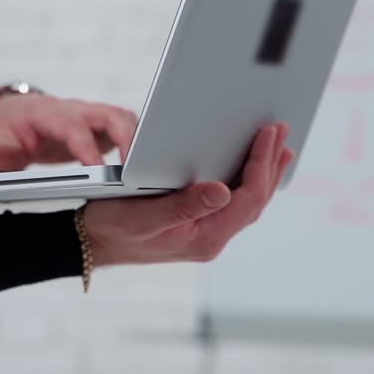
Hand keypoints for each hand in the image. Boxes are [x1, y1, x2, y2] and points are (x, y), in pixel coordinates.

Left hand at [0, 92, 137, 171]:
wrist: (19, 113)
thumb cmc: (12, 128)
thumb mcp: (1, 141)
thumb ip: (1, 152)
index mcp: (51, 114)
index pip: (73, 127)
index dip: (87, 147)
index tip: (99, 171)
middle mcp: (77, 110)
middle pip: (111, 115)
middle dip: (128, 138)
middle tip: (138, 169)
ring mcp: (94, 115)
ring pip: (125, 118)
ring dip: (140, 140)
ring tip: (150, 170)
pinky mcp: (106, 124)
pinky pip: (129, 126)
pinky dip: (142, 142)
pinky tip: (148, 167)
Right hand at [83, 123, 294, 266]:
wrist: (91, 242)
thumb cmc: (112, 226)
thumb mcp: (144, 214)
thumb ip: (184, 205)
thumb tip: (224, 191)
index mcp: (204, 238)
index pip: (247, 199)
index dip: (261, 165)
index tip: (268, 134)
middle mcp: (211, 238)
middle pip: (255, 201)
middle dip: (270, 164)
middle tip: (282, 131)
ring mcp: (207, 233)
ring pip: (247, 202)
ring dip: (264, 172)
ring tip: (278, 146)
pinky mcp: (199, 225)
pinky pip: (234, 203)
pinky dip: (247, 181)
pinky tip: (251, 166)